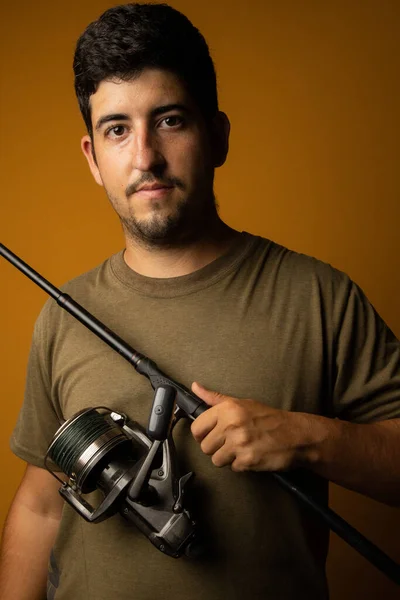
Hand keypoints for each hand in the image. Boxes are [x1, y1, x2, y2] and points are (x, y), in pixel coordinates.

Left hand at [190, 382, 319, 471]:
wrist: (296, 435)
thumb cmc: (269, 418)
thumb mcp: (243, 403)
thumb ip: (215, 398)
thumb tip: (195, 387)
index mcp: (228, 409)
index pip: (197, 428)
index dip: (202, 434)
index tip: (210, 435)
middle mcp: (231, 425)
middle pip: (205, 447)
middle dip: (216, 448)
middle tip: (230, 443)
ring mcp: (239, 443)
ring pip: (216, 460)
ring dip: (227, 458)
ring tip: (242, 449)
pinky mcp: (247, 460)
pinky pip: (233, 468)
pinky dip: (241, 465)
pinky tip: (251, 455)